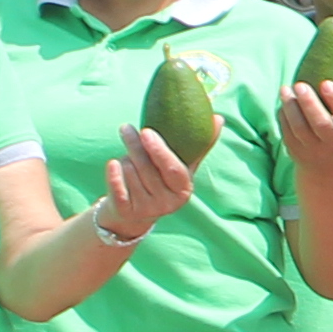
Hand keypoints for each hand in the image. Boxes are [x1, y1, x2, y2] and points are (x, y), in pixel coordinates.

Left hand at [100, 126, 198, 241]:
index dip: (159, 150)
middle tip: (125, 128)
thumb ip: (199, 145)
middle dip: (134, 146)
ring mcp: (146, 210)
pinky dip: (113, 173)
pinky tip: (113, 164)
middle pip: (147, 168)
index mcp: (184, 189)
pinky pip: (116, 186)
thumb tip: (219, 118)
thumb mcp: (181, 167)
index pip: (172, 168)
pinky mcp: (126, 212)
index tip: (146, 131)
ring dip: (125, 160)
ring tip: (127, 158)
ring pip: (130, 172)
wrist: (136, 213)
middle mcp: (167, 203)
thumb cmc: (162, 181)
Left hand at [275, 71, 332, 183]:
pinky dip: (284, 116)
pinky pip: (287, 133)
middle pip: (321, 124)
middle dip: (309, 103)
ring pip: (300, 128)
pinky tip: (284, 101)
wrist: (329, 166)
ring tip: (286, 89)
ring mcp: (313, 149)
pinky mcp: (295, 151)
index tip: (326, 82)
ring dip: (291, 108)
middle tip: (300, 85)